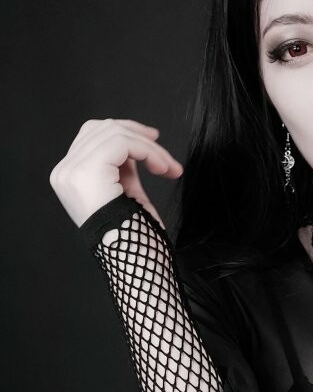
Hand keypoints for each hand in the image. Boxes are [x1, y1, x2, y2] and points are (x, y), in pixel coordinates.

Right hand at [49, 118, 182, 227]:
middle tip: (166, 157)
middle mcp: (64, 172)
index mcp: (69, 178)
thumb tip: (135, 143)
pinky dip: (148, 152)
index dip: (127, 134)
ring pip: (114, 132)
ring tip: (168, 169)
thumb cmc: (134, 236)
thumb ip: (123, 167)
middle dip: (139, 136)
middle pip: (101, 129)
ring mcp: (72, 171)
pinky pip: (122, 142)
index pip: (92, 137)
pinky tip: (162, 169)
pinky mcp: (87, 171)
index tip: (155, 143)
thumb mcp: (126, 191)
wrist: (135, 263)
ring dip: (150, 148)